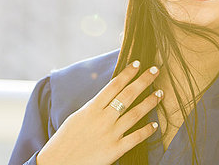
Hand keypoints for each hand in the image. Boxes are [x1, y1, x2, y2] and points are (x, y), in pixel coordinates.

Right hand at [36, 61, 162, 164]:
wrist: (58, 163)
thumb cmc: (65, 139)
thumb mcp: (78, 116)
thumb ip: (94, 107)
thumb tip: (109, 95)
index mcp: (91, 108)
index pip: (114, 85)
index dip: (127, 73)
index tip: (137, 63)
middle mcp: (103, 118)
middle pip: (127, 95)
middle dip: (143, 81)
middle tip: (155, 70)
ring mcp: (110, 134)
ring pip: (135, 114)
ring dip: (149, 102)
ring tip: (160, 93)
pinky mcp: (115, 150)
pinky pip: (135, 138)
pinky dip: (147, 131)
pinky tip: (155, 125)